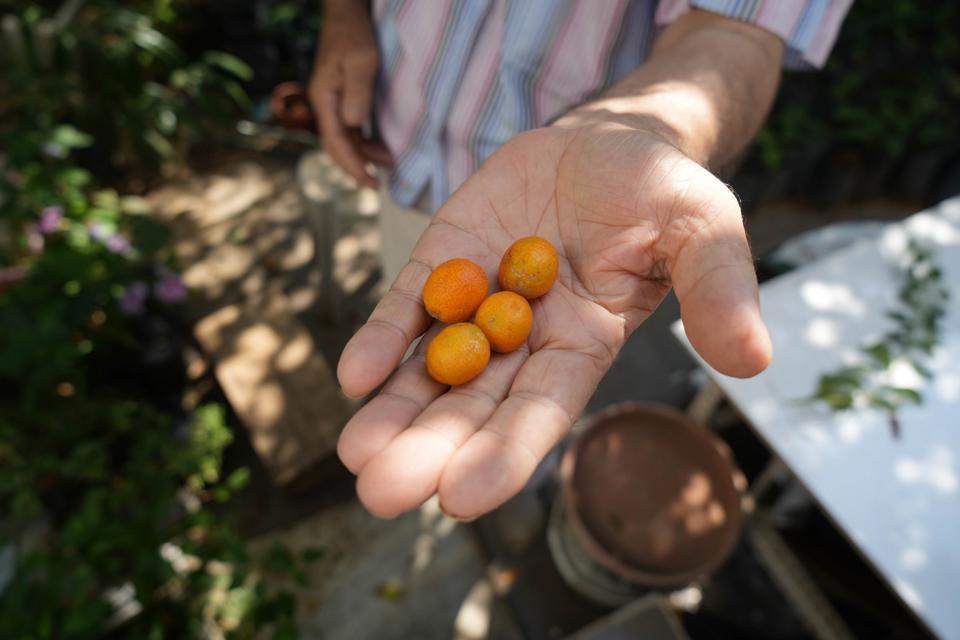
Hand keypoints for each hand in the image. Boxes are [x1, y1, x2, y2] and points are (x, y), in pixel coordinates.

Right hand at [308, 3, 390, 186]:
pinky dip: (362, 141)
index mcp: (324, 100)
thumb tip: (354, 125)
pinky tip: (378, 146)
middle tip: (377, 185)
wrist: (346, 15)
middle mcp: (324, 105)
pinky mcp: (340, 98)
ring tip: (387, 163)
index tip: (370, 183)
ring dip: (362, 154)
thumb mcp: (361, 63)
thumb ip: (358, 94)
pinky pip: (349, 128)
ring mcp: (331, 102)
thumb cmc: (354, 36)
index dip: (353, 165)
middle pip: (336, 146)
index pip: (336, 142)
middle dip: (356, 167)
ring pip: (343, 138)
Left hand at [336, 122, 771, 518]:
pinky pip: (409, 305)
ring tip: (356, 454)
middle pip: (473, 405)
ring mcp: (479, 301)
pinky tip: (356, 373)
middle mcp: (525, 339)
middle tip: (382, 495)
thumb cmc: (661, 191)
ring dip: (393, 410)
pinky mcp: (445, 259)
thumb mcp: (701, 227)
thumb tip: (754, 359)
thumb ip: (718, 290)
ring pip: (431, 368)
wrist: (607, 142)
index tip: (462, 499)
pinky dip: (384, 337)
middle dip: (429, 449)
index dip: (506, 452)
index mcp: (584, 346)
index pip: (542, 409)